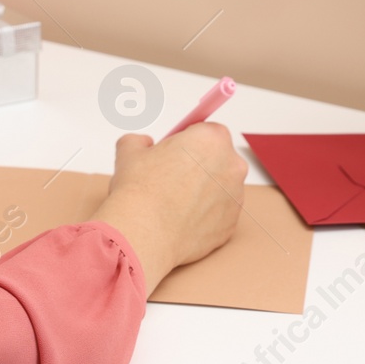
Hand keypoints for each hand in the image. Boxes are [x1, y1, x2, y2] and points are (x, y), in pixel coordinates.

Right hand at [87, 124, 247, 297]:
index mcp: (212, 139)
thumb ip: (141, 141)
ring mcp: (235, 198)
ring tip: (173, 201)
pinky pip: (218, 214)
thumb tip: (144, 145)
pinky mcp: (231, 225)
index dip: (189, 140)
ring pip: (219, 187)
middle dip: (199, 164)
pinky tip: (180, 219)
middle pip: (218, 158)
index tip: (177, 150)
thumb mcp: (129, 150)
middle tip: (172, 175)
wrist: (144, 232)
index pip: (207, 131)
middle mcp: (231, 166)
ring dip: (203, 190)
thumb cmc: (140, 189)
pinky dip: (204, 215)